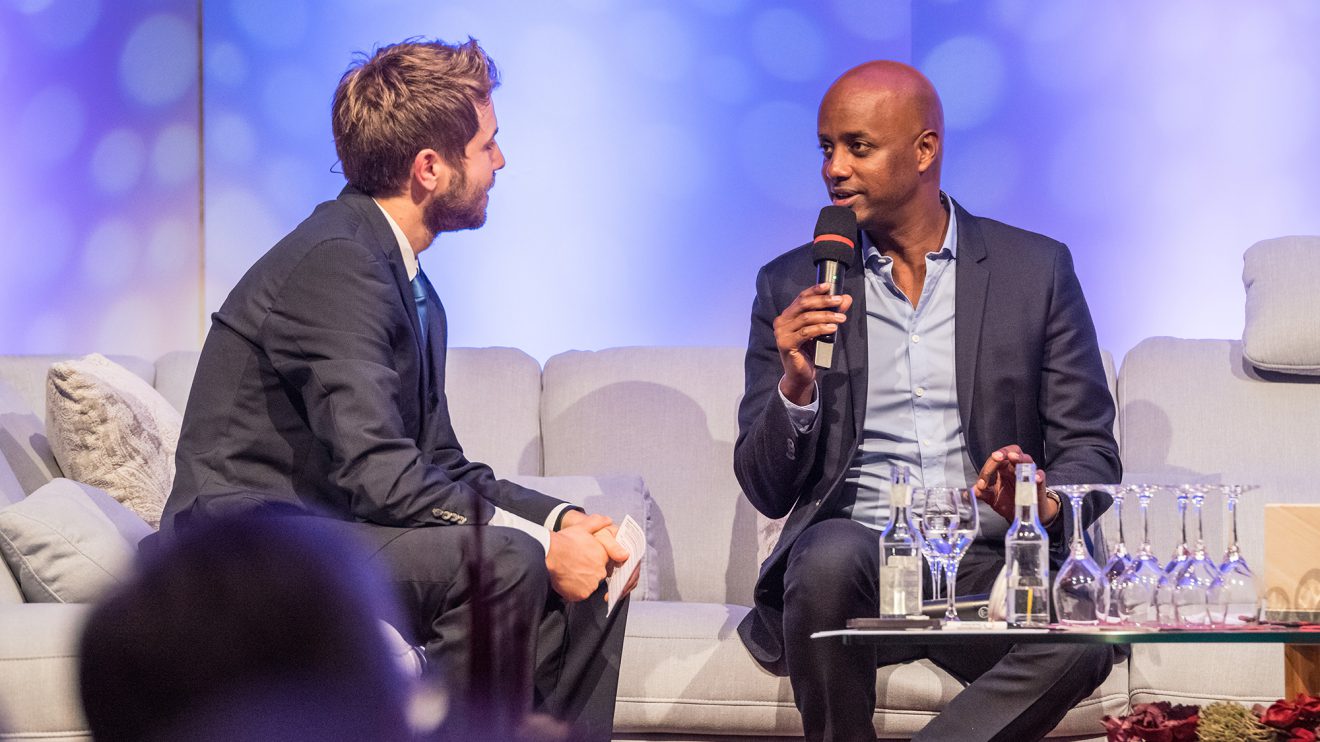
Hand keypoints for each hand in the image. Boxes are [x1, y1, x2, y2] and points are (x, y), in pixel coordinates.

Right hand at [545, 513, 611, 601]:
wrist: (550, 554)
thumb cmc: (564, 541)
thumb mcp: (582, 527)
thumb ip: (597, 523)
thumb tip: (608, 520)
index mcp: (603, 556)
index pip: (602, 563)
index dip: (590, 561)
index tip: (580, 559)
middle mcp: (600, 571)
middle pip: (595, 575)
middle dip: (586, 573)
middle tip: (573, 566)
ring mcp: (592, 584)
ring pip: (588, 586)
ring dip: (580, 582)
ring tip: (568, 573)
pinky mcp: (582, 594)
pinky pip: (579, 595)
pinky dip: (573, 591)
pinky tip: (565, 581)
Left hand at [596, 523, 639, 603]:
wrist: (587, 535)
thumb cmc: (595, 534)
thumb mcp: (602, 535)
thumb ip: (612, 544)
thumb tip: (625, 556)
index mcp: (629, 543)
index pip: (636, 558)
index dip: (632, 572)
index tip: (624, 582)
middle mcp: (630, 554)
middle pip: (634, 571)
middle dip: (626, 584)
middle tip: (617, 593)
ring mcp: (625, 562)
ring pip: (629, 578)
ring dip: (622, 589)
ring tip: (611, 597)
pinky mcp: (619, 569)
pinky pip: (622, 581)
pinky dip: (617, 589)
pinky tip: (608, 595)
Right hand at [773, 283, 851, 404]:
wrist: (800, 374)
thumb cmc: (809, 351)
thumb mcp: (821, 329)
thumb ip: (831, 313)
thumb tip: (846, 299)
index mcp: (788, 315)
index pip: (801, 297)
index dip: (814, 290)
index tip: (828, 285)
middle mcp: (782, 321)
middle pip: (803, 304)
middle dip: (823, 301)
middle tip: (839, 301)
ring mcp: (782, 333)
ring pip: (807, 318)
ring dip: (826, 316)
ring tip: (841, 318)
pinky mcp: (786, 344)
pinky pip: (806, 332)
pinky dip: (821, 328)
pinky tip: (832, 327)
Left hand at [972, 445, 1058, 524]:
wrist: (1025, 515)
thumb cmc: (1009, 502)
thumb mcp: (993, 498)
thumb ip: (983, 493)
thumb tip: (972, 491)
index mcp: (1003, 468)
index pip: (995, 461)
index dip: (987, 470)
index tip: (982, 484)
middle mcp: (1016, 467)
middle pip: (1012, 451)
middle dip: (1004, 452)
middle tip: (997, 457)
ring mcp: (1029, 474)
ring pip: (1027, 460)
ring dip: (1020, 458)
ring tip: (1013, 458)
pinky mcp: (1039, 484)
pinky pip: (1040, 476)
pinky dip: (1038, 475)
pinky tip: (1034, 477)